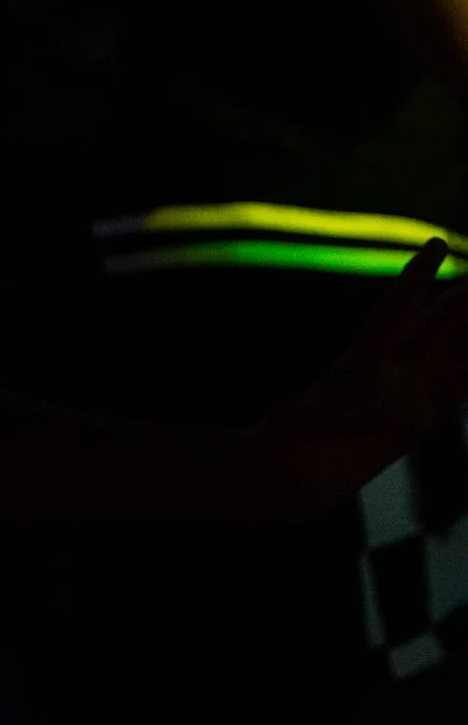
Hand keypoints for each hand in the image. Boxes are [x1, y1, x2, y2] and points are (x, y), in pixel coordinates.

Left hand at [239, 240, 467, 515]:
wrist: (280, 479)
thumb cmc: (275, 448)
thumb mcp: (288, 428)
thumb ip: (322, 417)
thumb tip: (370, 413)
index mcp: (357, 366)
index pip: (393, 314)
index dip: (415, 281)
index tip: (436, 245)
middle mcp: (384, 375)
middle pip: (430, 330)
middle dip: (459, 305)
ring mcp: (401, 399)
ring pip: (449, 359)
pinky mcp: (411, 427)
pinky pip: (452, 396)